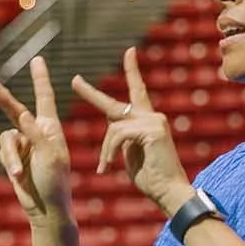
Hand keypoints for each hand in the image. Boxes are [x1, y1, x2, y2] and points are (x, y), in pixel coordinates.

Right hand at [0, 57, 73, 222]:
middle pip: (15, 110)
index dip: (40, 78)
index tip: (37, 59)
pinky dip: (9, 162)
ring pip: (6, 137)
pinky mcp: (12, 157)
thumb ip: (36, 134)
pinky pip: (4, 152)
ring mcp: (23, 145)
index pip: (45, 98)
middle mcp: (36, 132)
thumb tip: (22, 115)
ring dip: (11, 155)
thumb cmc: (55, 181)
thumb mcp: (51, 156)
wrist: (45, 207)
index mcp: (51, 129)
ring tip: (19, 172)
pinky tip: (18, 175)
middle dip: (3, 99)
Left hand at [71, 48, 193, 218]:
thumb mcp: (132, 154)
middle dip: (91, 94)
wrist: (169, 193)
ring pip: (114, 126)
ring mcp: (154, 122)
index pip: (138, 91)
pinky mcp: (153, 130)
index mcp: (148, 121)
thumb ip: (124, 138)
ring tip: (105, 167)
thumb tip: (113, 126)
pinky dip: (110, 152)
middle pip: (115, 105)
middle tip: (75, 81)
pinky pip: (119, 134)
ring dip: (105, 149)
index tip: (129, 53)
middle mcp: (153, 117)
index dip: (132, 71)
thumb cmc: (153, 179)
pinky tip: (109, 167)